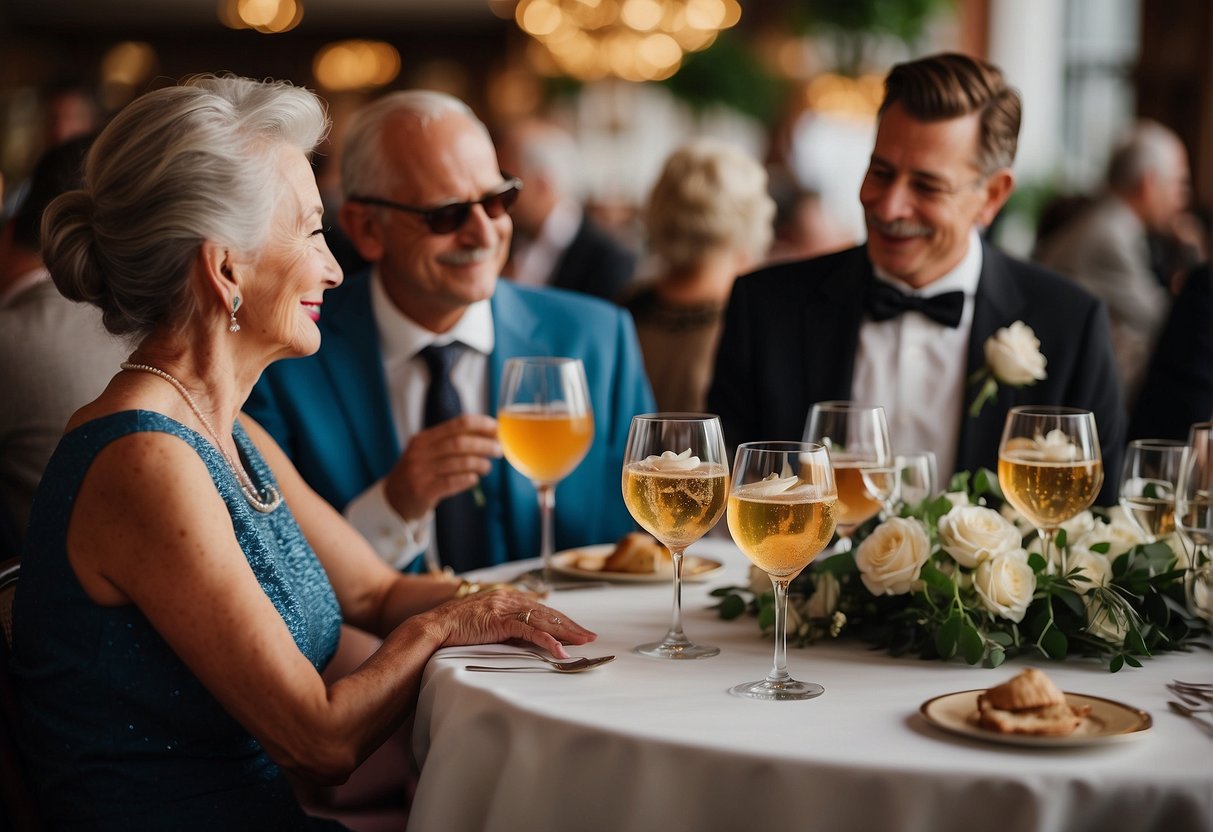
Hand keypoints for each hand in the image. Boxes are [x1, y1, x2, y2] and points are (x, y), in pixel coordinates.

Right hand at [383, 414, 499, 521]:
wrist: (392, 500)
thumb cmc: (419, 474)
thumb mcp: (427, 453)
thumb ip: (451, 443)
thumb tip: (489, 434)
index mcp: (424, 438)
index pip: (458, 424)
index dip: (481, 425)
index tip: (497, 429)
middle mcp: (420, 453)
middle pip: (460, 443)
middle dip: (483, 445)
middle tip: (498, 450)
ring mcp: (420, 472)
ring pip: (458, 463)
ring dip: (479, 463)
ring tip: (487, 467)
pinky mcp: (423, 491)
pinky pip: (451, 482)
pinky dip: (467, 479)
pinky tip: (475, 479)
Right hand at [432, 590, 595, 657]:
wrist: (435, 627)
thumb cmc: (458, 629)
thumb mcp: (490, 626)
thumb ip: (509, 629)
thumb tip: (529, 640)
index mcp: (509, 599)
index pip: (543, 611)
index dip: (563, 621)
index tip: (579, 632)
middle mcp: (510, 599)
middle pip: (549, 614)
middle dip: (572, 627)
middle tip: (591, 637)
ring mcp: (505, 608)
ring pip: (544, 620)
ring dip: (566, 633)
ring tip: (584, 643)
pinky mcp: (500, 619)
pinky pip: (529, 631)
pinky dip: (546, 640)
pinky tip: (559, 650)